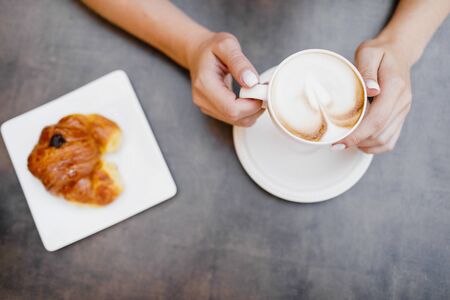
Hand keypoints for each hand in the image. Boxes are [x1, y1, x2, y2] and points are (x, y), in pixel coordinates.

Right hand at [187, 32, 263, 126]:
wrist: (198, 53)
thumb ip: (239, 63)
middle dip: (254, 108)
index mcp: (204, 83)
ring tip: (256, 92)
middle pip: (234, 117)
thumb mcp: (227, 45)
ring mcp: (206, 107)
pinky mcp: (212, 110)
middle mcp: (202, 99)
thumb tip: (252, 82)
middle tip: (262, 91)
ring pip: (236, 121)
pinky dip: (246, 111)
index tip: (261, 90)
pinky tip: (249, 97)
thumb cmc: (212, 48)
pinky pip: (234, 119)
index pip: (231, 108)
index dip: (251, 105)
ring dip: (252, 111)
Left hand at [336, 39, 412, 153]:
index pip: (377, 119)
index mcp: (395, 87)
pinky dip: (374, 146)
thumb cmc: (379, 52)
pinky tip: (359, 141)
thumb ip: (367, 70)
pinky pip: (389, 140)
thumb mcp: (368, 53)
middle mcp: (402, 102)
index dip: (357, 134)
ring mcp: (403, 111)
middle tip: (335, 143)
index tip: (339, 142)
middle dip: (356, 142)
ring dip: (364, 145)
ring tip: (345, 141)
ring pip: (385, 141)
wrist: (398, 52)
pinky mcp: (400, 117)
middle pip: (379, 133)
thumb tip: (371, 90)